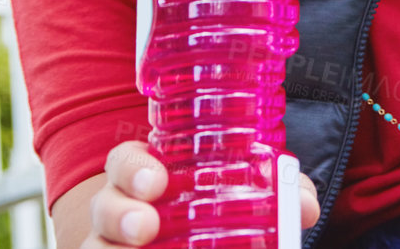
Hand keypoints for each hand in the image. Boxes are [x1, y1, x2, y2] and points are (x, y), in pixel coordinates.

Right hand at [81, 141, 318, 247]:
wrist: (201, 244)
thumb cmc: (217, 212)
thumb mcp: (249, 197)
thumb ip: (282, 195)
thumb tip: (306, 207)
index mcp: (148, 177)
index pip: (124, 161)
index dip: (132, 167)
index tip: (156, 181)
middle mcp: (120, 211)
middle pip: (102, 206)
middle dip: (119, 214)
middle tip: (147, 226)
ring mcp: (110, 245)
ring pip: (93, 246)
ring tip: (140, 247)